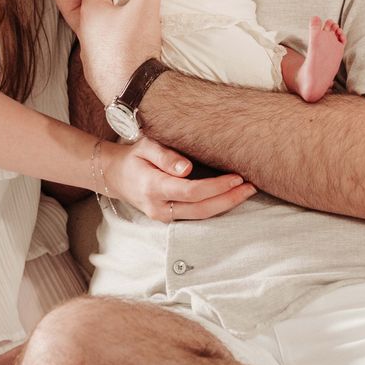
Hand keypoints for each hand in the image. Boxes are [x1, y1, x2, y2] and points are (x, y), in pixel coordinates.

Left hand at [77, 0, 168, 102]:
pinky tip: (124, 41)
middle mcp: (82, 28)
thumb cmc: (135, 48)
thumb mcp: (147, 6)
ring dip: (104, 13)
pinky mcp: (94, 66)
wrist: (133, 92)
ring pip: (90, 22)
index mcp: (90, 9)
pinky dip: (106, 36)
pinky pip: (95, 44)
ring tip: (126, 15)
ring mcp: (87, 49)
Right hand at [105, 135, 254, 222]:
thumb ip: (165, 157)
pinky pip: (195, 216)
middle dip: (229, 199)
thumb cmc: (133, 156)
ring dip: (225, 205)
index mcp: (152, 187)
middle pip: (201, 209)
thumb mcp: (145, 146)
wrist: (114, 175)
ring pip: (200, 216)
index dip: (216, 187)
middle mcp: (158, 207)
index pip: (191, 191)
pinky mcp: (168, 218)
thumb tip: (187, 169)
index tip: (236, 177)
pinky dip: (215, 207)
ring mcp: (162, 216)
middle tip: (251, 187)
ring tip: (246, 191)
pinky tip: (230, 197)